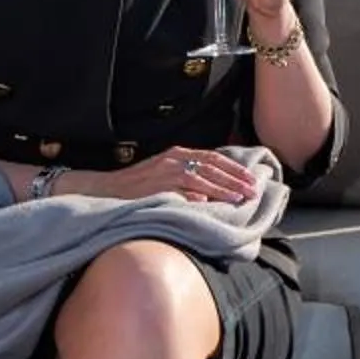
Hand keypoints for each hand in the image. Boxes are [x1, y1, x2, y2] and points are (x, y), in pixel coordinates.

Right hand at [64, 146, 259, 205]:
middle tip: (253, 191)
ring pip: (200, 179)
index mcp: (178, 154)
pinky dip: (195, 196)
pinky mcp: (155, 187)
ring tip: (239, 199)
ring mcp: (164, 173)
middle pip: (212, 167)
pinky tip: (209, 204)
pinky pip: (179, 191)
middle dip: (235, 180)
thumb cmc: (138, 185)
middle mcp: (173, 159)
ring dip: (222, 190)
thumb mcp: (166, 174)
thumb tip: (214, 190)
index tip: (252, 179)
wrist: (106, 189)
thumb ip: (189, 177)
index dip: (235, 169)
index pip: (214, 158)